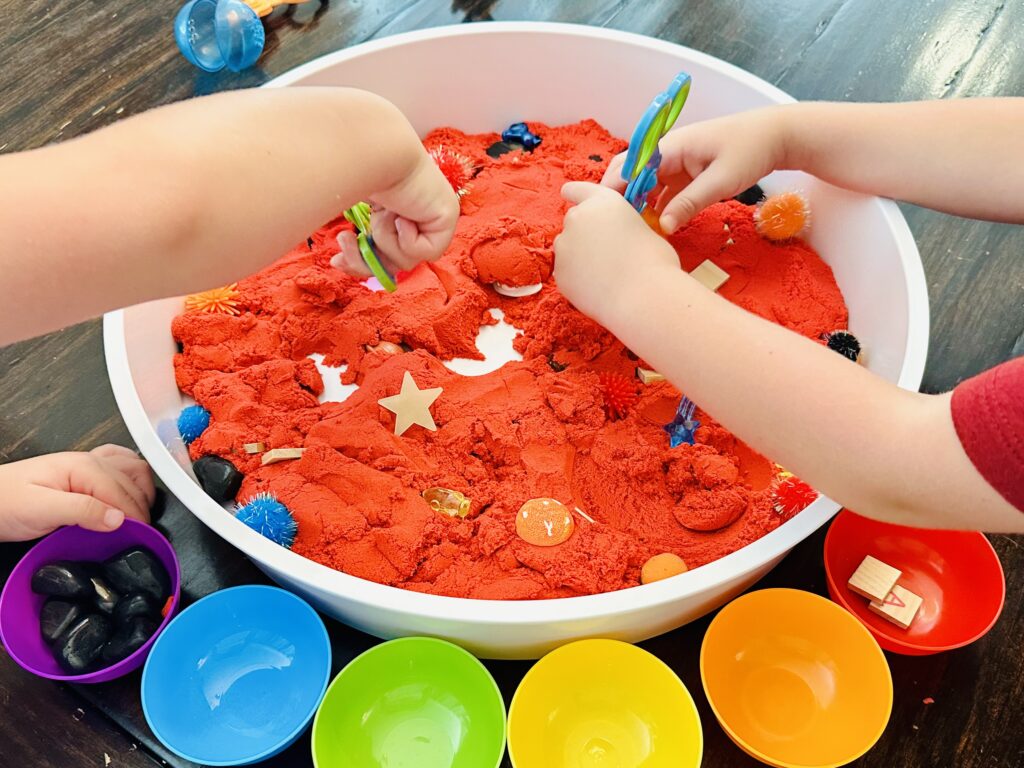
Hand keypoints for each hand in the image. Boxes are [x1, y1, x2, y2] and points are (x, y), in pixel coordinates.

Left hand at [0, 445, 154, 541]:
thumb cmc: (6, 503)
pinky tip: (130, 494)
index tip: (140, 538)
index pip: (123, 492)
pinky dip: (132, 480)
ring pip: (134, 470)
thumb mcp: (41, 510)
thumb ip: (82, 511)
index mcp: (83, 466)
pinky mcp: (85, 473)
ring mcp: (89, 464)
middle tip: (140, 535)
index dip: (135, 517)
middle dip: (142, 508)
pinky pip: (121, 467)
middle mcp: (91, 460)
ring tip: (139, 517)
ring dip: (142, 491)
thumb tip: (120, 518)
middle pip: (133, 481)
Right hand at [333, 152, 460, 277]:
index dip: (362, 262)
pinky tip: (403, 214)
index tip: (337, 259)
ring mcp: (436, 214)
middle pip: (394, 262)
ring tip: (381, 214)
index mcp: (396, 207)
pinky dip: (407, 239)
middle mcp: (418, 212)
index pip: (385, 251)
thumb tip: (339, 262)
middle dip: (365, 258)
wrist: (371, 151)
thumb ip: (358, 236)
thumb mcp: (351, 212)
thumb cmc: (355, 170)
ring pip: (408, 258)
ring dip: (386, 240)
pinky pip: (425, 252)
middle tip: (344, 240)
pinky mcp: (448, 216)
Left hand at [554, 182, 679, 325]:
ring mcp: (564, 245)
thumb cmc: (655, 263)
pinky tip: (597, 287)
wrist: (644, 297)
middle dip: (583, 232)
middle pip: (573, 221)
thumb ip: (620, 226)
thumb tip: (615, 236)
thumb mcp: (643, 229)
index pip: (577, 189)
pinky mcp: (559, 272)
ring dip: (579, 255)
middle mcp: (578, 218)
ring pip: (567, 248)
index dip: (574, 194)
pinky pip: (566, 272)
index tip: (568, 196)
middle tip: (605, 251)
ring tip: (604, 272)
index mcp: (603, 201)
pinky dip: (576, 278)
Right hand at [601, 105, 789, 232]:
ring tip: (631, 233)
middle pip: (631, 175)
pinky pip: (662, 193)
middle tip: (613, 227)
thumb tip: (662, 227)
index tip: (605, 215)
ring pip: (645, 186)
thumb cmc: (751, 150)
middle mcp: (668, 153)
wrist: (777, 137)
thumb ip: (690, 203)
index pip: (630, 167)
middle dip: (619, 199)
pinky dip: (656, 208)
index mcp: (671, 147)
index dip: (613, 190)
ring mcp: (676, 164)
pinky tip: (655, 229)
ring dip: (638, 207)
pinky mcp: (686, 175)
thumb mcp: (721, 181)